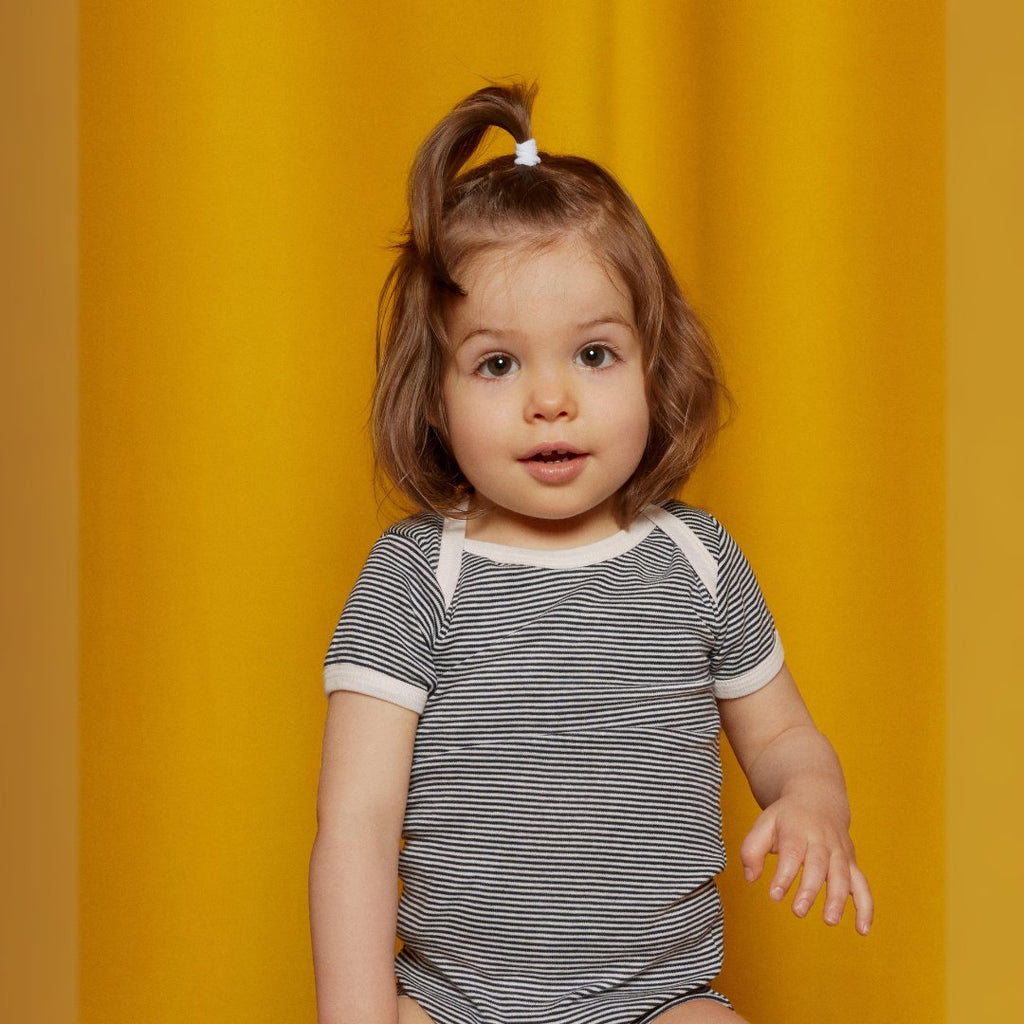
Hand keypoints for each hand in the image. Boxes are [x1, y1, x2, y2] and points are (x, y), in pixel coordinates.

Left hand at [739, 787, 872, 935]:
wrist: (818, 799)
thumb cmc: (786, 818)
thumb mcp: (764, 824)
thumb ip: (752, 849)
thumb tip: (750, 878)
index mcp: (797, 829)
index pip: (792, 852)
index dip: (784, 874)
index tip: (775, 895)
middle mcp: (822, 840)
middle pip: (819, 865)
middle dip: (810, 889)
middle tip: (798, 911)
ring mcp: (839, 852)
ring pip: (843, 875)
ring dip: (838, 899)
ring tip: (830, 920)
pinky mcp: (851, 863)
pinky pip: (863, 885)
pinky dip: (866, 907)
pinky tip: (863, 930)